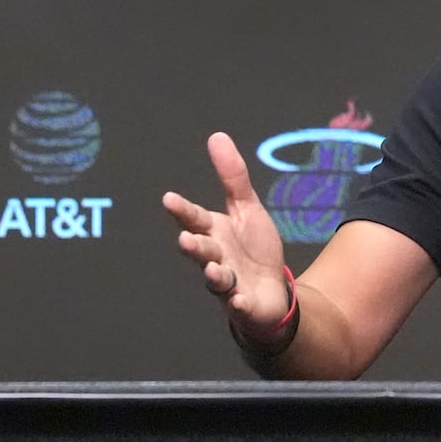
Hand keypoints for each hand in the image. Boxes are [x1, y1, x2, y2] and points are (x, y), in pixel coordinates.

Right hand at [162, 132, 290, 341]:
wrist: (272, 291)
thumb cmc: (253, 248)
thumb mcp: (247, 207)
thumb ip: (232, 176)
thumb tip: (217, 136)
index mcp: (214, 232)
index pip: (195, 218)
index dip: (183, 210)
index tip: (168, 199)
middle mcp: (215, 258)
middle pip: (203, 250)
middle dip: (194, 245)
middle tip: (186, 239)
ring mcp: (227, 284)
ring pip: (216, 279)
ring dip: (213, 274)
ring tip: (212, 269)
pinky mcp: (243, 305)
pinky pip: (239, 306)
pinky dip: (238, 303)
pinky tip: (238, 299)